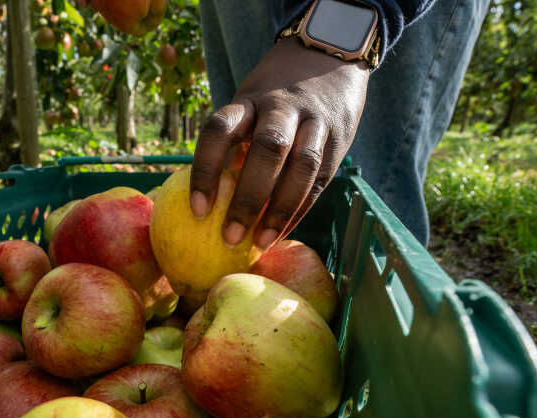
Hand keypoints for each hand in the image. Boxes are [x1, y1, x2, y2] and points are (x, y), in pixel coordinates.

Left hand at [190, 37, 369, 249]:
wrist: (330, 56)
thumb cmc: (272, 94)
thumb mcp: (248, 101)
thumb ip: (232, 140)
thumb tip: (202, 199)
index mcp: (249, 99)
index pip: (219, 130)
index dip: (205, 170)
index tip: (198, 209)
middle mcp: (282, 107)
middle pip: (267, 150)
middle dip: (247, 198)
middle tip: (230, 236)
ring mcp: (314, 122)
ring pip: (302, 167)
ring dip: (279, 210)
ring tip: (260, 242)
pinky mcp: (338, 140)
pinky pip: (319, 180)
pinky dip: (299, 210)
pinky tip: (281, 232)